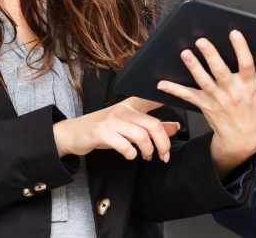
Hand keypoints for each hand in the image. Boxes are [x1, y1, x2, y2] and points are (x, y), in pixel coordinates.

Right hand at [52, 97, 180, 161]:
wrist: (74, 133)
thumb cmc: (104, 129)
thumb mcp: (129, 125)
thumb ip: (153, 126)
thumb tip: (175, 127)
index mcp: (131, 105)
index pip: (154, 99)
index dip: (169, 99)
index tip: (181, 105)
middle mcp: (123, 109)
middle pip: (153, 125)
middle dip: (163, 143)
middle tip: (164, 156)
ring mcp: (112, 120)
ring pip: (141, 135)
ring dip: (148, 150)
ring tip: (147, 157)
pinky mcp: (101, 132)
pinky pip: (124, 145)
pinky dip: (131, 153)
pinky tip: (130, 155)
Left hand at [157, 31, 255, 177]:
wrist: (242, 141)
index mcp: (250, 86)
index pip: (246, 65)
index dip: (241, 48)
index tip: (234, 33)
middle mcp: (232, 92)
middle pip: (220, 71)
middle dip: (210, 55)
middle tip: (201, 41)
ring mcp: (217, 99)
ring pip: (203, 80)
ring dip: (193, 67)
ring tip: (184, 53)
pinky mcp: (204, 105)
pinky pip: (188, 96)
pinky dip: (174, 90)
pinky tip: (161, 83)